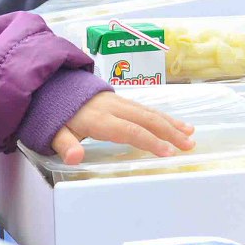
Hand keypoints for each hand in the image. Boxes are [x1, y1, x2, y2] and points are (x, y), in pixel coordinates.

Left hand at [51, 91, 195, 164]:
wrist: (53, 86)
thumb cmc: (56, 115)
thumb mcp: (54, 132)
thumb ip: (65, 145)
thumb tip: (74, 158)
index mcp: (99, 118)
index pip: (129, 131)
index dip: (149, 141)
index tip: (168, 153)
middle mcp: (114, 108)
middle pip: (147, 119)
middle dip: (170, 133)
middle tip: (189, 146)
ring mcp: (120, 102)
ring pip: (151, 112)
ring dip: (172, 124)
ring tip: (191, 135)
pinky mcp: (123, 101)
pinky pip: (147, 109)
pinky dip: (165, 117)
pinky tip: (178, 124)